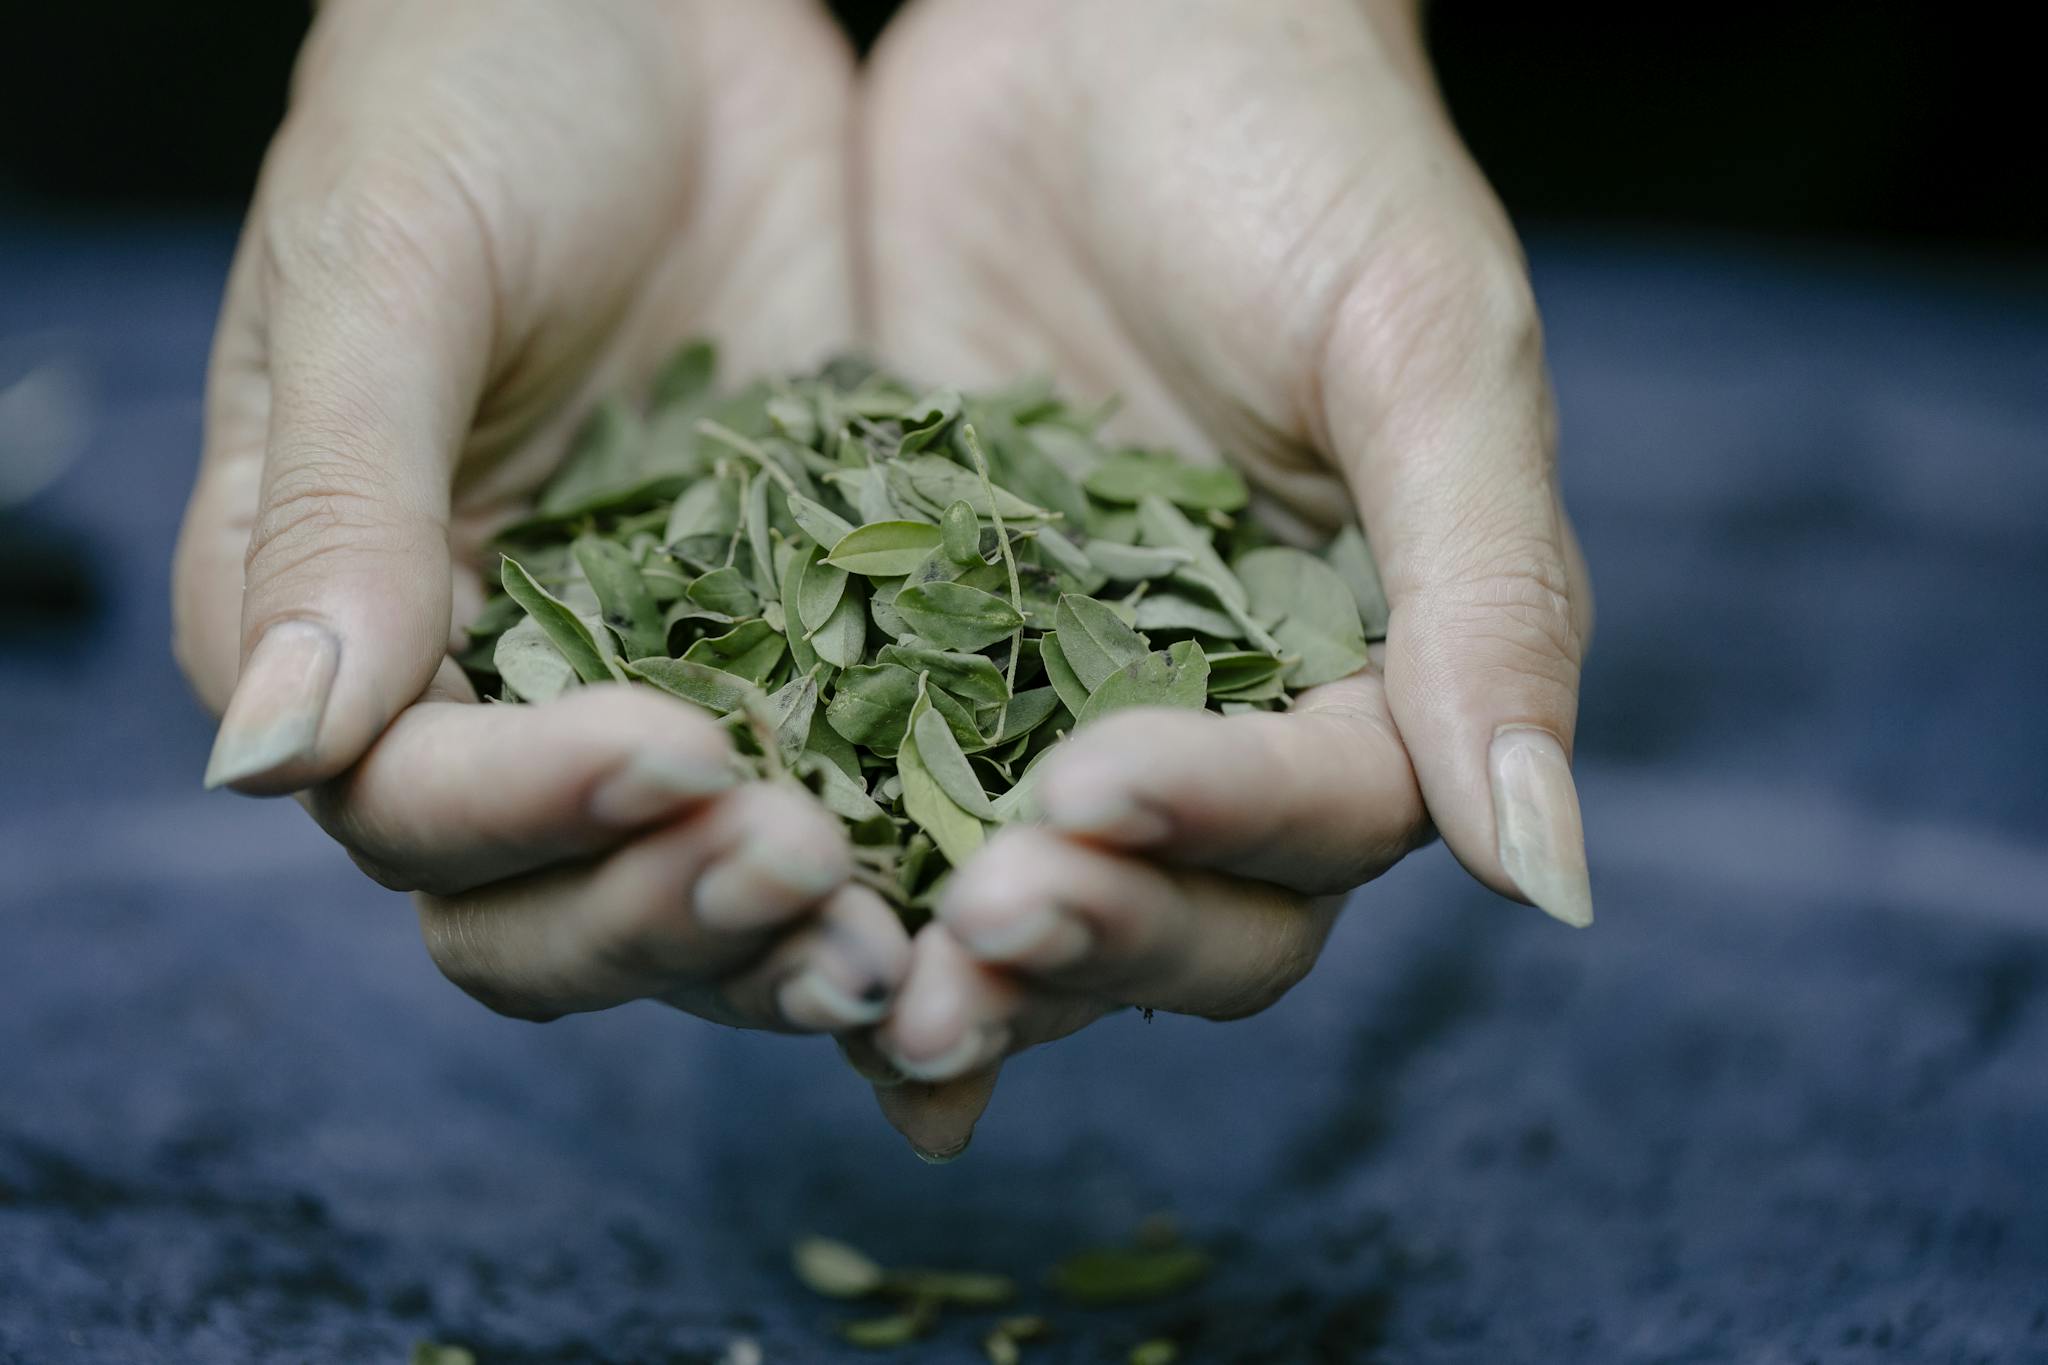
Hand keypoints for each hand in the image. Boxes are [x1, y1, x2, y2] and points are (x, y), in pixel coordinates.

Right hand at [171, 0, 908, 1031]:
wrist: (657, 5)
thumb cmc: (474, 86)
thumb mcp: (388, 267)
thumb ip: (337, 509)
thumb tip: (267, 762)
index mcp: (346, 626)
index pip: (413, 806)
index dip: (534, 814)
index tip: (677, 755)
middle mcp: (488, 693)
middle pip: (550, 908)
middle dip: (674, 915)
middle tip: (817, 880)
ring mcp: (656, 680)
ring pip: (702, 886)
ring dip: (794, 937)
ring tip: (917, 938)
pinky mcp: (806, 645)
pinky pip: (852, 788)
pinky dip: (911, 861)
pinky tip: (998, 892)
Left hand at [850, 0, 1593, 1155]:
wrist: (1107, 23)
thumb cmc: (1304, 156)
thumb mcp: (1422, 349)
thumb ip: (1492, 600)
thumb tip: (1555, 883)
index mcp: (1372, 668)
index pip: (1323, 819)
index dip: (1220, 832)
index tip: (1096, 791)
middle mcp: (1222, 716)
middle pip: (1185, 911)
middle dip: (1087, 935)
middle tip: (974, 924)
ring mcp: (1057, 691)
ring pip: (1028, 890)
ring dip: (958, 961)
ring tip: (868, 994)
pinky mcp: (911, 647)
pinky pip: (877, 791)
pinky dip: (836, 882)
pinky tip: (751, 927)